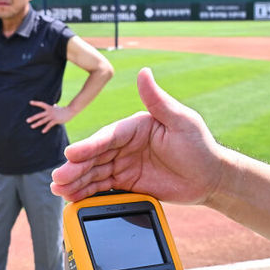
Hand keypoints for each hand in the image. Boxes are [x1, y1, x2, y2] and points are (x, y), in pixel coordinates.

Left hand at [27, 100, 74, 133]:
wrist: (70, 111)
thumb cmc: (64, 110)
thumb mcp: (58, 108)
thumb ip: (55, 106)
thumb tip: (55, 105)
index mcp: (49, 108)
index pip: (41, 104)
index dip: (36, 103)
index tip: (30, 102)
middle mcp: (49, 111)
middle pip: (39, 115)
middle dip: (33, 118)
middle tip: (27, 120)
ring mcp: (52, 116)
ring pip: (43, 120)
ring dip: (37, 124)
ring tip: (32, 126)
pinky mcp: (55, 120)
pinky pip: (49, 125)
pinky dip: (46, 128)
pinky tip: (42, 131)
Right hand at [50, 68, 226, 203]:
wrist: (211, 178)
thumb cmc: (200, 145)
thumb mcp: (181, 121)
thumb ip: (158, 100)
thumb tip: (144, 72)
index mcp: (135, 126)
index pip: (108, 136)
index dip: (89, 145)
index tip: (72, 154)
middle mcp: (125, 144)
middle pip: (95, 156)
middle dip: (75, 167)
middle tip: (58, 177)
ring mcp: (123, 164)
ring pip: (94, 172)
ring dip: (75, 181)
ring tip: (58, 189)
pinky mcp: (126, 182)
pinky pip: (102, 187)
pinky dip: (86, 192)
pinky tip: (71, 197)